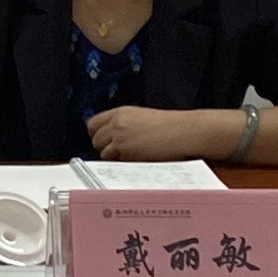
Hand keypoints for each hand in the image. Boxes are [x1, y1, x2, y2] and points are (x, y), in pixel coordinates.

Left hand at [84, 104, 220, 162]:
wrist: (184, 131)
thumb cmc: (171, 127)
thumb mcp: (143, 119)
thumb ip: (125, 126)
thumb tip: (113, 139)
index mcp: (121, 112)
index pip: (93, 123)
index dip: (97, 135)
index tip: (104, 142)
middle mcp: (117, 122)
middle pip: (95, 139)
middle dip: (103, 148)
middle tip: (118, 153)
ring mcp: (119, 136)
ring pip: (102, 152)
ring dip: (112, 157)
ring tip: (131, 158)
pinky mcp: (124, 149)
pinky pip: (113, 161)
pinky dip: (120, 164)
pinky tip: (135, 162)